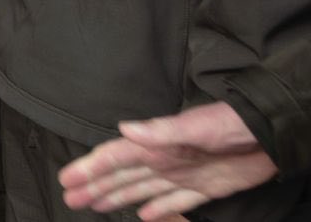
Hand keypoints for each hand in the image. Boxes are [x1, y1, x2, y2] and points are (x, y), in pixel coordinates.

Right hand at [58, 101, 277, 220]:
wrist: (271, 133)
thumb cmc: (235, 124)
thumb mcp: (197, 125)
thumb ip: (161, 130)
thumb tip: (125, 129)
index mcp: (158, 146)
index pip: (115, 158)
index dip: (90, 168)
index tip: (67, 180)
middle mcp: (166, 161)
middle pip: (122, 177)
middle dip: (95, 187)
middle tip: (70, 198)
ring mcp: (184, 175)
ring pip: (142, 190)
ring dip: (117, 198)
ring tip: (95, 205)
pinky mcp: (206, 188)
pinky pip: (176, 202)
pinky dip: (158, 210)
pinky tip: (143, 216)